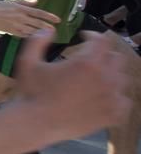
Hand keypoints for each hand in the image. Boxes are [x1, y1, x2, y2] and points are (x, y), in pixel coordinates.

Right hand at [0, 0, 59, 36]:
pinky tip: (34, 36)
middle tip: (55, 29)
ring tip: (47, 33)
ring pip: (32, 31)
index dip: (49, 16)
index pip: (39, 13)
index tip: (58, 20)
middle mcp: (20, 18)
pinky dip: (30, 36)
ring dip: (40, 32)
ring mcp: (16, 26)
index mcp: (21, 9)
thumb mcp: (12, 1)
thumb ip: (25, 3)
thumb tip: (37, 2)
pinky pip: (24, 35)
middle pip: (38, 23)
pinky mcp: (12, 32)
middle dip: (47, 27)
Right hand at [15, 30, 131, 141]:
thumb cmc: (31, 91)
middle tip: (89, 59)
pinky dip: (118, 98)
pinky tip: (105, 98)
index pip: (102, 40)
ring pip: (123, 79)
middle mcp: (105, 77)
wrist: (35, 123)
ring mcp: (111, 98)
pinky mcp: (112, 115)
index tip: (84, 37)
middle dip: (103, 55)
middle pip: (116, 58)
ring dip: (112, 75)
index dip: (92, 36)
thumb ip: (38, 41)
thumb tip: (49, 29)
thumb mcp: (27, 61)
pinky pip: (125, 102)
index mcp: (87, 62)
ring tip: (98, 78)